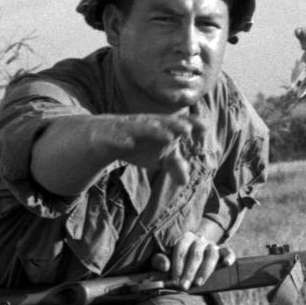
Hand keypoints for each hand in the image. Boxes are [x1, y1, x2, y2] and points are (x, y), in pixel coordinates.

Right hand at [91, 112, 205, 183]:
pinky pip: (116, 137)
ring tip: (168, 137)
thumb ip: (174, 165)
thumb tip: (186, 181)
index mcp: (160, 128)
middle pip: (162, 123)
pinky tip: (129, 144)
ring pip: (141, 128)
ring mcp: (127, 129)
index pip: (178, 124)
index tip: (204, 130)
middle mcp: (145, 125)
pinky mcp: (110, 136)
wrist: (101, 137)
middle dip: (175, 125)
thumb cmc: (137, 145)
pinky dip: (122, 140)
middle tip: (188, 129)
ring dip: (154, 131)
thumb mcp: (157, 156)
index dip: (191, 124)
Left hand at [151, 231, 235, 289]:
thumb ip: (160, 260)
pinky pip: (228, 251)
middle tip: (183, 286)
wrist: (197, 246)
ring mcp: (212, 244)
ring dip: (204, 270)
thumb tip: (164, 266)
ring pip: (211, 254)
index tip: (174, 280)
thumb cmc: (178, 256)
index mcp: (184, 238)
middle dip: (189, 272)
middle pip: (195, 254)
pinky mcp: (222, 250)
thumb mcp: (166, 256)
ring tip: (198, 283)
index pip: (180, 250)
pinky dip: (229, 257)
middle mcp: (199, 239)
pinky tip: (226, 264)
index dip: (177, 266)